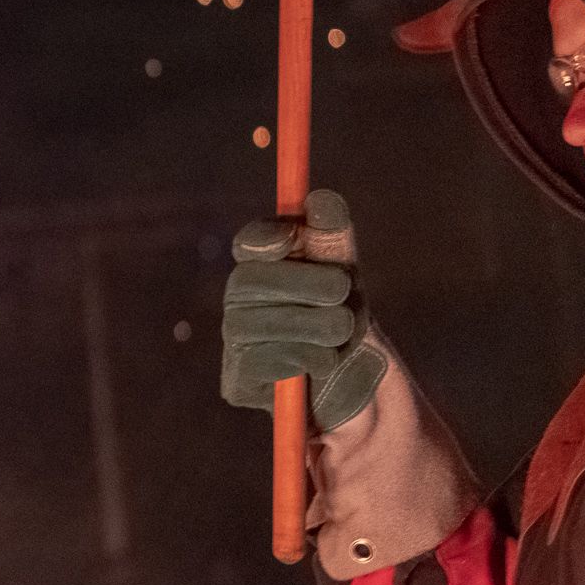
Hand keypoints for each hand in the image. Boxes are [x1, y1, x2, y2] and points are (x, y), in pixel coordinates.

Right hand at [221, 189, 386, 430]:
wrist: (351, 385)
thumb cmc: (342, 318)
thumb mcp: (344, 273)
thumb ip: (331, 237)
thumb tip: (321, 199)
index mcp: (260, 267)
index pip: (249, 244)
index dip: (264, 238)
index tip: (291, 236)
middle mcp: (238, 302)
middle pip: (252, 282)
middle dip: (306, 283)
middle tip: (345, 289)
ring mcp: (233, 343)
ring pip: (265, 324)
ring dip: (319, 326)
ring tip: (343, 332)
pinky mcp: (236, 383)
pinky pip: (268, 363)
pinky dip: (307, 360)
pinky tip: (321, 363)